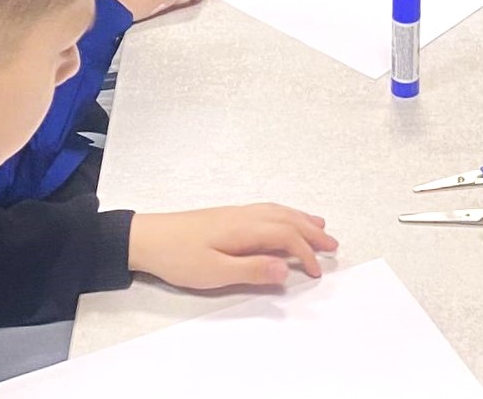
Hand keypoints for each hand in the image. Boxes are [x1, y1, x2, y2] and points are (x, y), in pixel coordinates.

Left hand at [128, 204, 337, 288]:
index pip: (285, 236)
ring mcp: (236, 213)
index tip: (318, 272)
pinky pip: (266, 210)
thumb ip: (252, 270)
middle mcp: (244, 215)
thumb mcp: (215, 272)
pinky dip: (283, 214)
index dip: (306, 252)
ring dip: (301, 218)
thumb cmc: (180, 258)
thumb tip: (287, 269)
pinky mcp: (228, 216)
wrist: (149, 238)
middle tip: (334, 245)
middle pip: (286, 219)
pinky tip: (283, 220)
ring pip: (277, 211)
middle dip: (312, 231)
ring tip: (320, 226)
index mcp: (244, 229)